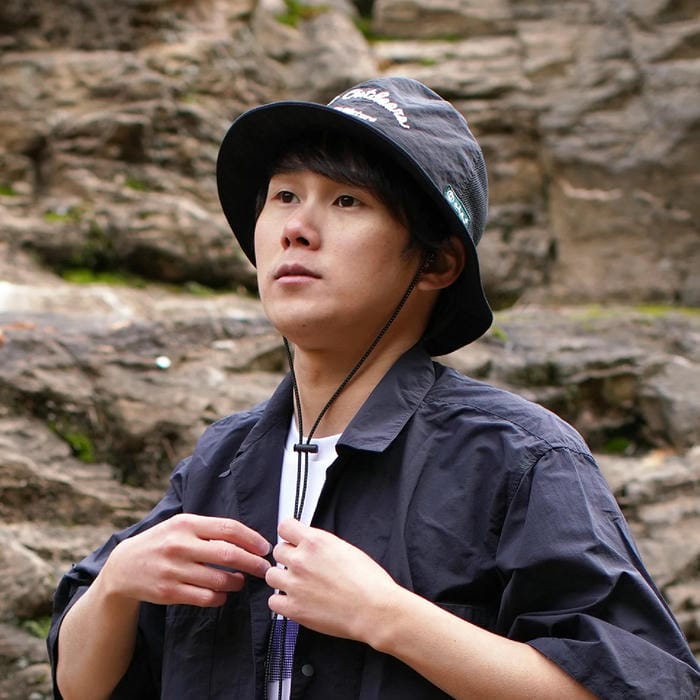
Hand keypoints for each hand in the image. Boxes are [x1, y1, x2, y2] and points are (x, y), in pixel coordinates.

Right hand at [100, 514, 270, 607]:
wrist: (123, 566)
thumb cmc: (161, 542)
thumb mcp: (180, 525)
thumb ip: (208, 528)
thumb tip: (247, 537)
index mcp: (186, 523)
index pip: (228, 528)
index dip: (251, 538)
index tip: (264, 547)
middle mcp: (180, 545)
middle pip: (228, 554)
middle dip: (252, 562)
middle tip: (264, 568)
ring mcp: (173, 569)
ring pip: (219, 579)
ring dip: (237, 581)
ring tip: (241, 580)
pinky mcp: (169, 592)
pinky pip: (205, 597)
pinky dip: (220, 597)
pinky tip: (223, 594)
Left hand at [265, 519, 397, 642]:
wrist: (373, 609)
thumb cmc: (368, 581)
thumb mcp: (345, 548)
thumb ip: (322, 544)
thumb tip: (311, 545)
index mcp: (314, 542)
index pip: (285, 527)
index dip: (289, 533)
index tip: (292, 539)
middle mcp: (300, 560)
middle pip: (278, 551)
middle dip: (288, 557)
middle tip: (302, 566)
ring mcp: (294, 585)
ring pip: (271, 575)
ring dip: (282, 579)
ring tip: (298, 585)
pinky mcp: (293, 608)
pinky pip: (273, 602)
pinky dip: (282, 602)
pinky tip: (296, 601)